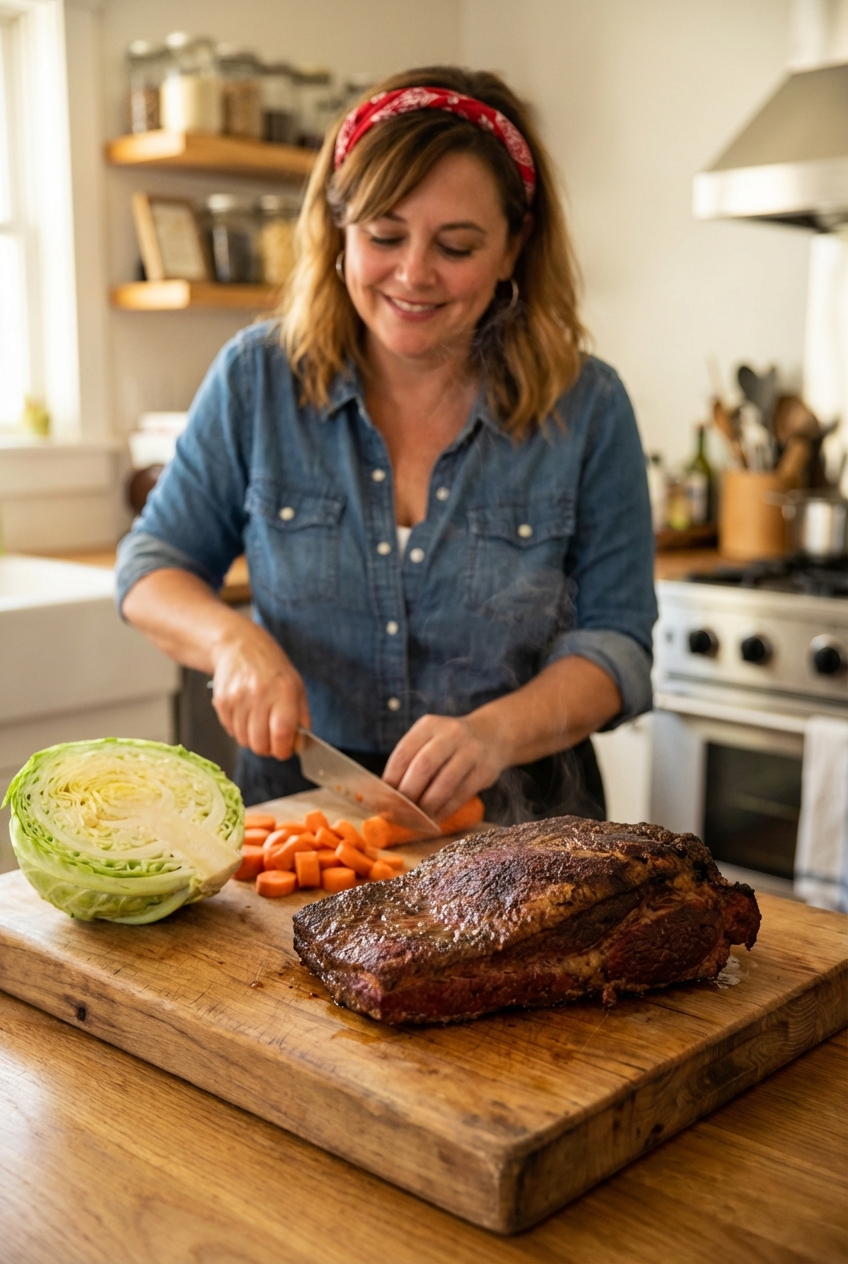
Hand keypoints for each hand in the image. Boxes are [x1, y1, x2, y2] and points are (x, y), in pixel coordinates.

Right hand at [209, 625, 309, 760]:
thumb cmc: (272, 667)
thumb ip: (301, 716)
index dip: (283, 749)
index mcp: (283, 691)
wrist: (239, 645)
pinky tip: (246, 716)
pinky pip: (231, 731)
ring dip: (253, 740)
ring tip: (259, 725)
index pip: (281, 732)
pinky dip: (239, 730)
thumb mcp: (296, 685)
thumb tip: (301, 745)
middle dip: (267, 749)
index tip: (285, 752)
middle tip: (272, 742)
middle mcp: (259, 694)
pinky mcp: (221, 701)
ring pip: (244, 740)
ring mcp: (237, 698)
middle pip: (260, 742)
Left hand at [382, 713, 509, 822]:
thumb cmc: (449, 744)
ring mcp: (470, 751)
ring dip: (427, 805)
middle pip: (424, 766)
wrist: (492, 735)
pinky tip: (434, 819)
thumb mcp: (429, 739)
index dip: (391, 779)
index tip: (383, 799)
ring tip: (417, 819)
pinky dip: (445, 810)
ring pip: (444, 783)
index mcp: (428, 726)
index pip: (404, 753)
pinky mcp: (484, 770)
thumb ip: (410, 761)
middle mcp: (450, 734)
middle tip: (399, 812)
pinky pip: (461, 794)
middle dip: (408, 794)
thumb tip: (387, 796)